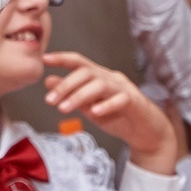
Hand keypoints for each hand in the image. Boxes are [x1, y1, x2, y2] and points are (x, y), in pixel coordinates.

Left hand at [41, 51, 175, 174]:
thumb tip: (49, 80)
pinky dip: (106, 105)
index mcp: (98, 77)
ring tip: (63, 109)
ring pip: (100, 85)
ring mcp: (124, 88)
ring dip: (79, 95)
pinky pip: (121, 99)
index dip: (62, 58)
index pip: (79, 62)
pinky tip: (94, 112)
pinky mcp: (135, 102)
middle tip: (49, 100)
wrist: (145, 132)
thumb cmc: (118, 116)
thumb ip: (71, 93)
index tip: (45, 59)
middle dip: (66, 85)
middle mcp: (110, 78)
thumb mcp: (88, 105)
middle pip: (86, 73)